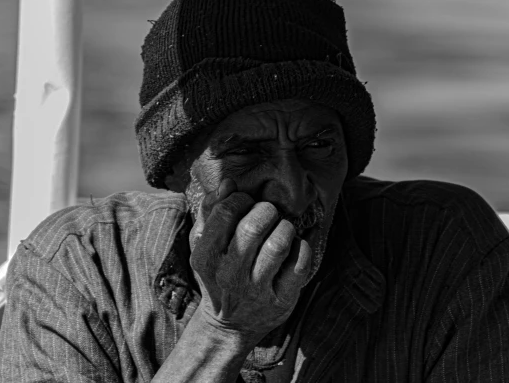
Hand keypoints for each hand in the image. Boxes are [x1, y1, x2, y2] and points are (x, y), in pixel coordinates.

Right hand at [189, 178, 312, 343]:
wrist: (229, 325)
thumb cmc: (218, 273)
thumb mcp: (204, 245)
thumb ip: (211, 211)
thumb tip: (229, 183)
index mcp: (206, 258)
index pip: (225, 213)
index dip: (240, 199)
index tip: (245, 203)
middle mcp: (230, 275)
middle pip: (253, 227)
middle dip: (266, 210)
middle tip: (269, 213)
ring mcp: (257, 289)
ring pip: (279, 244)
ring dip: (286, 226)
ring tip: (283, 227)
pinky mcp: (282, 300)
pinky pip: (300, 264)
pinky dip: (304, 245)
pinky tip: (299, 241)